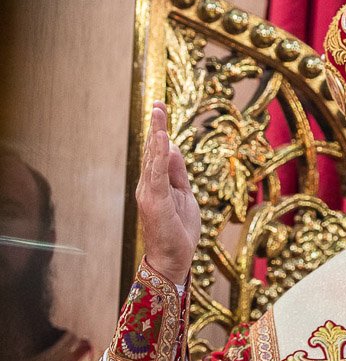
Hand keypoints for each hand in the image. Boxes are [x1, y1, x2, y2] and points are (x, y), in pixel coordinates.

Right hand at [135, 101, 200, 284]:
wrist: (173, 258)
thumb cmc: (178, 230)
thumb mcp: (184, 195)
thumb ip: (178, 172)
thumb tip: (172, 147)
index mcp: (155, 184)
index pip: (156, 153)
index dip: (158, 132)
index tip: (160, 109)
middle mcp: (148, 185)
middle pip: (151, 151)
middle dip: (156, 125)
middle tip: (158, 102)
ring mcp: (149, 192)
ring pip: (152, 157)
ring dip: (156, 133)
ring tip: (158, 111)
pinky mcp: (154, 200)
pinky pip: (157, 173)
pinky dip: (158, 154)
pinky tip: (161, 138)